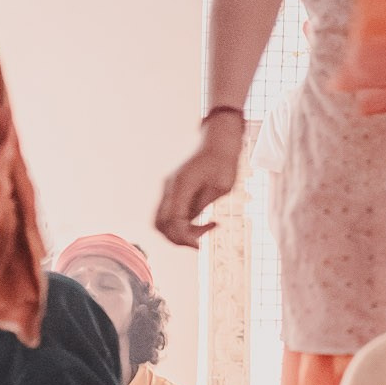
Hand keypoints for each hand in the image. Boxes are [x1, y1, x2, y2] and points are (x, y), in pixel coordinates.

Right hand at [154, 118, 244, 247]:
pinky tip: (203, 220)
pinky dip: (182, 222)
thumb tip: (190, 223)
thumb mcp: (221, 187)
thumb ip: (202, 205)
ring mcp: (169, 187)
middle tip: (200, 242)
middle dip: (178, 238)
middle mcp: (169, 187)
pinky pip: (170, 212)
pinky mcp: (173, 188)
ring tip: (204, 229)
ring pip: (162, 219)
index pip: (173, 222)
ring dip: (179, 231)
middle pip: (160, 224)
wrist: (219, 138)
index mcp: (181, 185)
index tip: (200, 247)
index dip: (184, 239)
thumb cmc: (224, 159)